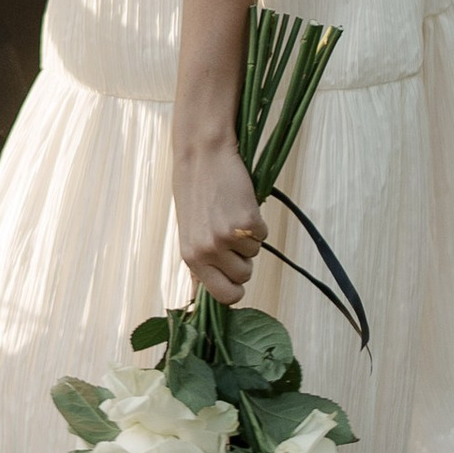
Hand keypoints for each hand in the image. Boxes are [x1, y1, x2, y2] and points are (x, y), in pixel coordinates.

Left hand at [172, 131, 265, 308]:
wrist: (203, 155)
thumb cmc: (195, 191)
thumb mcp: (190, 231)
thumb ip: (200, 262)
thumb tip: (203, 297)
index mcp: (191, 257)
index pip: (223, 297)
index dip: (234, 290)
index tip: (236, 280)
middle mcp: (208, 252)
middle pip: (243, 278)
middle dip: (243, 261)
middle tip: (231, 236)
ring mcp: (228, 238)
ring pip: (255, 256)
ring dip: (249, 239)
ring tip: (232, 214)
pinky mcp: (247, 222)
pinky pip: (264, 236)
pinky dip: (258, 222)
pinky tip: (241, 205)